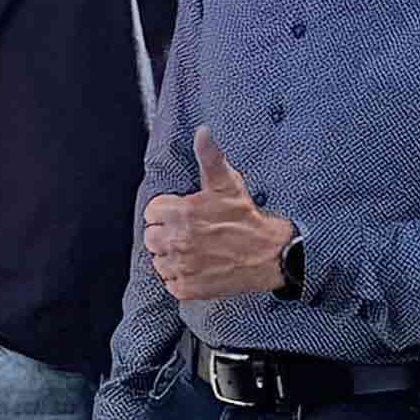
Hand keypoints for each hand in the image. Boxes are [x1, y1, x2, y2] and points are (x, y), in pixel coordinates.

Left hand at [141, 129, 299, 305]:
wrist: (268, 254)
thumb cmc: (245, 217)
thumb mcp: (227, 183)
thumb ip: (210, 157)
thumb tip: (202, 131)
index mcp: (182, 213)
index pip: (151, 212)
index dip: (166, 212)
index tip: (183, 215)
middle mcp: (178, 241)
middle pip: (151, 237)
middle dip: (166, 234)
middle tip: (189, 233)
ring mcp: (182, 267)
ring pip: (158, 261)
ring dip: (171, 257)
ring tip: (194, 251)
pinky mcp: (187, 288)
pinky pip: (169, 282)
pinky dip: (180, 278)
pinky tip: (197, 267)